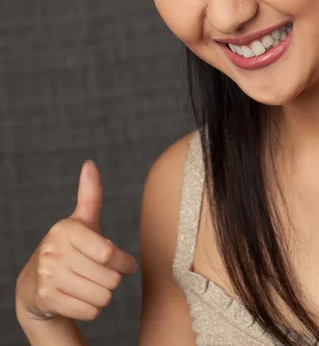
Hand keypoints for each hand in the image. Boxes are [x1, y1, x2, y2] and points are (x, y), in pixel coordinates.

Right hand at [15, 160, 137, 322]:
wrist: (35, 285)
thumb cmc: (69, 249)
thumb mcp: (81, 223)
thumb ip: (90, 196)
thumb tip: (89, 164)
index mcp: (66, 229)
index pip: (109, 254)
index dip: (124, 263)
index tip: (126, 265)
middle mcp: (53, 251)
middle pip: (109, 278)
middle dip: (112, 280)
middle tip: (101, 276)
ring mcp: (47, 276)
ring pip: (102, 296)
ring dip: (103, 295)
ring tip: (90, 286)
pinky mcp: (46, 300)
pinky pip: (90, 311)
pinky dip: (92, 309)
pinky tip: (81, 299)